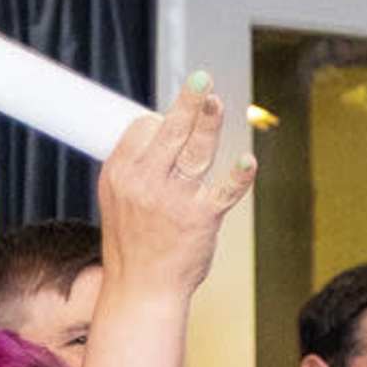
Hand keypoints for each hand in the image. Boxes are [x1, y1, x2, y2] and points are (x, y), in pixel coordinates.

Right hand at [94, 83, 252, 309]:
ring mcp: (173, 200)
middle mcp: (145, 183)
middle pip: (170, 132)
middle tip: (202, 77)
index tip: (173, 121)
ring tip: (215, 100)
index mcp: (121, 173)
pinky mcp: (201, 219)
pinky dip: (238, 176)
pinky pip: (223, 192)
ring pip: (195, 152)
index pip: (143, 129)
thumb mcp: (119, 197)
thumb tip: (161, 126)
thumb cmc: (135, 241)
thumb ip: (139, 164)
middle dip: (187, 103)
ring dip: (207, 124)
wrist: (143, 288)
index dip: (161, 120)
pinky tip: (247, 160)